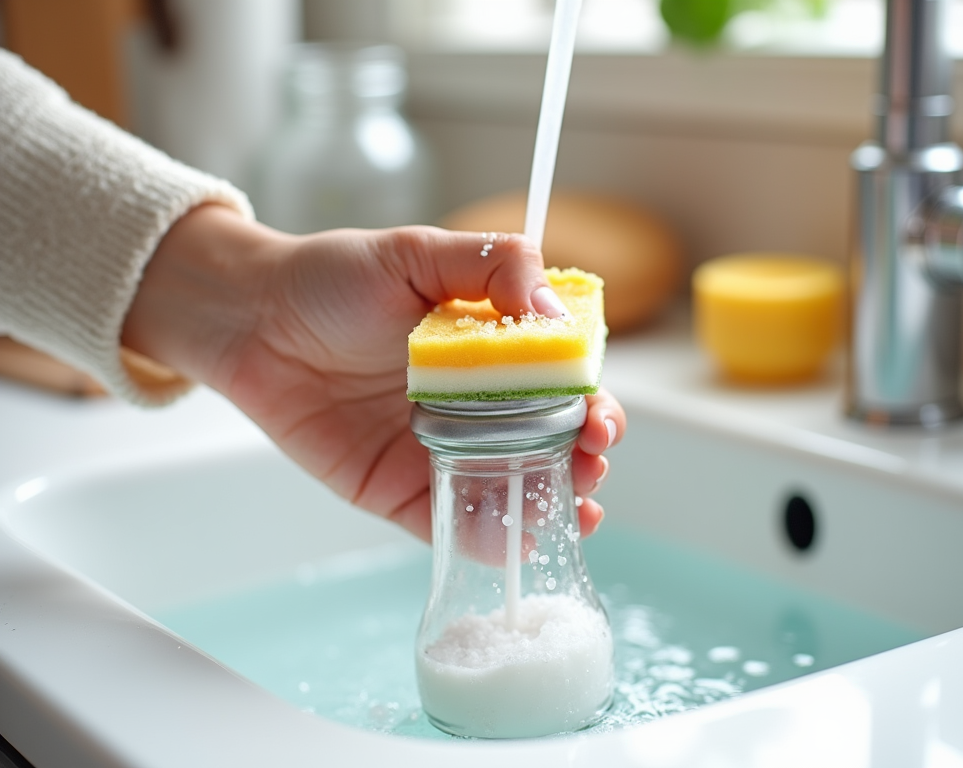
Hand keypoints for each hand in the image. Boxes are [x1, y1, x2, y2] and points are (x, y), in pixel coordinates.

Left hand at [123, 205, 625, 542]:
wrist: (252, 320)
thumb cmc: (333, 278)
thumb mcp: (418, 253)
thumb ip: (495, 266)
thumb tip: (556, 315)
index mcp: (493, 350)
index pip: (565, 384)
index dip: (594, 404)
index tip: (600, 420)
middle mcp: (478, 405)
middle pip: (552, 444)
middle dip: (583, 461)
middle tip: (587, 465)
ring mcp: (442, 451)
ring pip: (514, 490)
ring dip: (552, 505)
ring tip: (572, 509)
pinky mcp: (400, 490)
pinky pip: (452, 524)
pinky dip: (490, 539)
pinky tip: (516, 540)